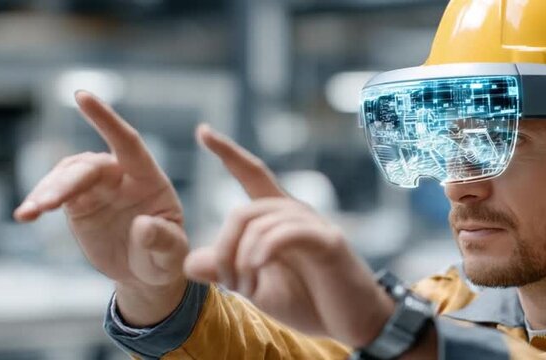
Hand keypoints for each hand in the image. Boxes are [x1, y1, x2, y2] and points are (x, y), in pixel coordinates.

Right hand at [13, 91, 188, 326]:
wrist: (145, 273)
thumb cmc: (166, 258)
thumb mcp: (172, 254)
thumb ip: (162, 239)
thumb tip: (143, 226)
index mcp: (150, 179)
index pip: (128, 142)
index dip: (106, 119)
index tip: (82, 96)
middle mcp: (122, 176)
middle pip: (90, 167)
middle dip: (67, 182)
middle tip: (48, 203)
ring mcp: (97, 188)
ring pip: (67, 177)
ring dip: (47, 192)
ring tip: (32, 212)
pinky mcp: (77, 202)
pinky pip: (54, 194)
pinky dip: (39, 202)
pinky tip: (26, 215)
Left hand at [184, 125, 394, 347]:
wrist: (355, 321)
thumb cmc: (310, 301)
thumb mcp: (258, 288)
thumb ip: (226, 273)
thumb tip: (190, 262)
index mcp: (279, 219)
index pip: (252, 175)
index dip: (228, 152)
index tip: (203, 131)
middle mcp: (296, 214)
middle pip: (243, 211)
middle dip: (223, 249)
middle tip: (227, 284)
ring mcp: (314, 225)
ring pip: (259, 223)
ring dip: (240, 260)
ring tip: (244, 288)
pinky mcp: (328, 242)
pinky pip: (285, 234)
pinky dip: (262, 251)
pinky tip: (256, 270)